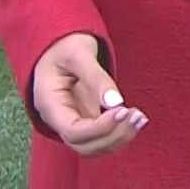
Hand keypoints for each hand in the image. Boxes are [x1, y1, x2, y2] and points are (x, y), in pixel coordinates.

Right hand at [31, 32, 145, 157]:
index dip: (99, 128)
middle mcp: (58, 119)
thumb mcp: (79, 53)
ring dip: (119, 137)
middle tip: (136, 117)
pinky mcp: (85, 119)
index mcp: (49, 103)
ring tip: (140, 118)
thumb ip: (96, 77)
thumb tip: (116, 102)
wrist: (60, 43)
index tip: (123, 111)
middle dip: (113, 136)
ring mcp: (72, 120)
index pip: (73, 132)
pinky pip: (102, 135)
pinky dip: (120, 132)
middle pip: (84, 145)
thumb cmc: (65, 44)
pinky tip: (136, 118)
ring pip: (95, 146)